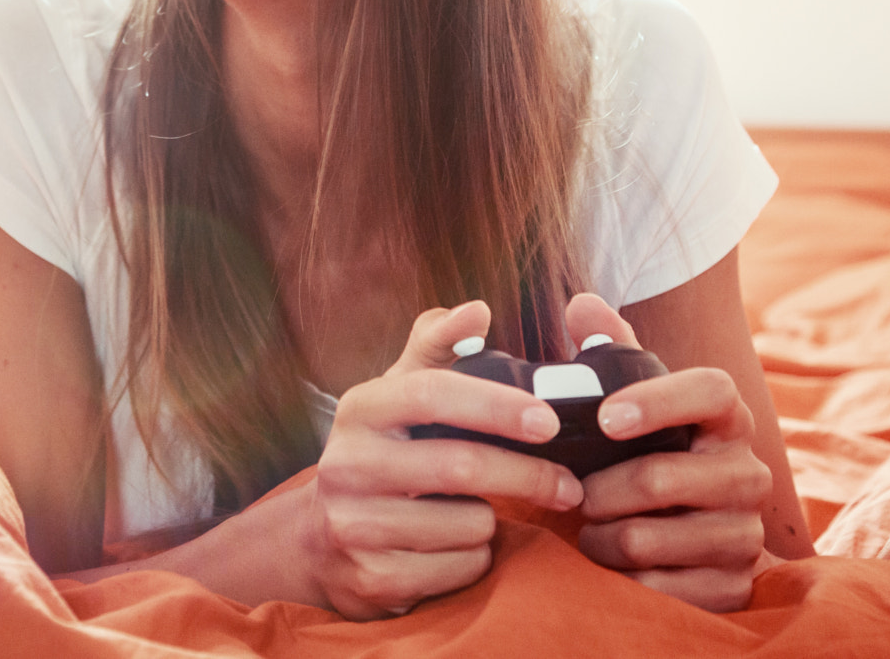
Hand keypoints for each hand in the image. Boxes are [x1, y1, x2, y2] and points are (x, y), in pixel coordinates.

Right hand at [304, 301, 584, 618]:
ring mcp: (354, 525)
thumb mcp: (398, 395)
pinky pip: (459, 570)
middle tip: (569, 485)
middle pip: (459, 466)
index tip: (550, 420)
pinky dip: (474, 560)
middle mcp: (347, 464)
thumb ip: (438, 346)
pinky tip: (453, 548)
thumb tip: (477, 309)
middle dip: (527, 476)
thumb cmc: (382, 454)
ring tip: (476, 514)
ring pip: (468, 526)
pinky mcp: (371, 579)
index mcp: (361, 409)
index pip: (432, 394)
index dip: (496, 405)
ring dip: (493, 523)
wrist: (320, 541)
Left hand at [565, 293, 772, 612]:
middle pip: (661, 477)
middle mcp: (747, 472)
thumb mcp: (636, 404)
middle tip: (572, 493)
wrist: (699, 542)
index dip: (658, 399)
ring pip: (648, 537)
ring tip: (589, 529)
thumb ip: (611, 353)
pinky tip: (615, 566)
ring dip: (601, 536)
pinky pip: (660, 588)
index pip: (711, 389)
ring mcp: (744, 533)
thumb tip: (581, 304)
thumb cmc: (655, 456)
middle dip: (599, 489)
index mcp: (726, 418)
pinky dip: (623, 578)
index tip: (606, 417)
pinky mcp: (733, 585)